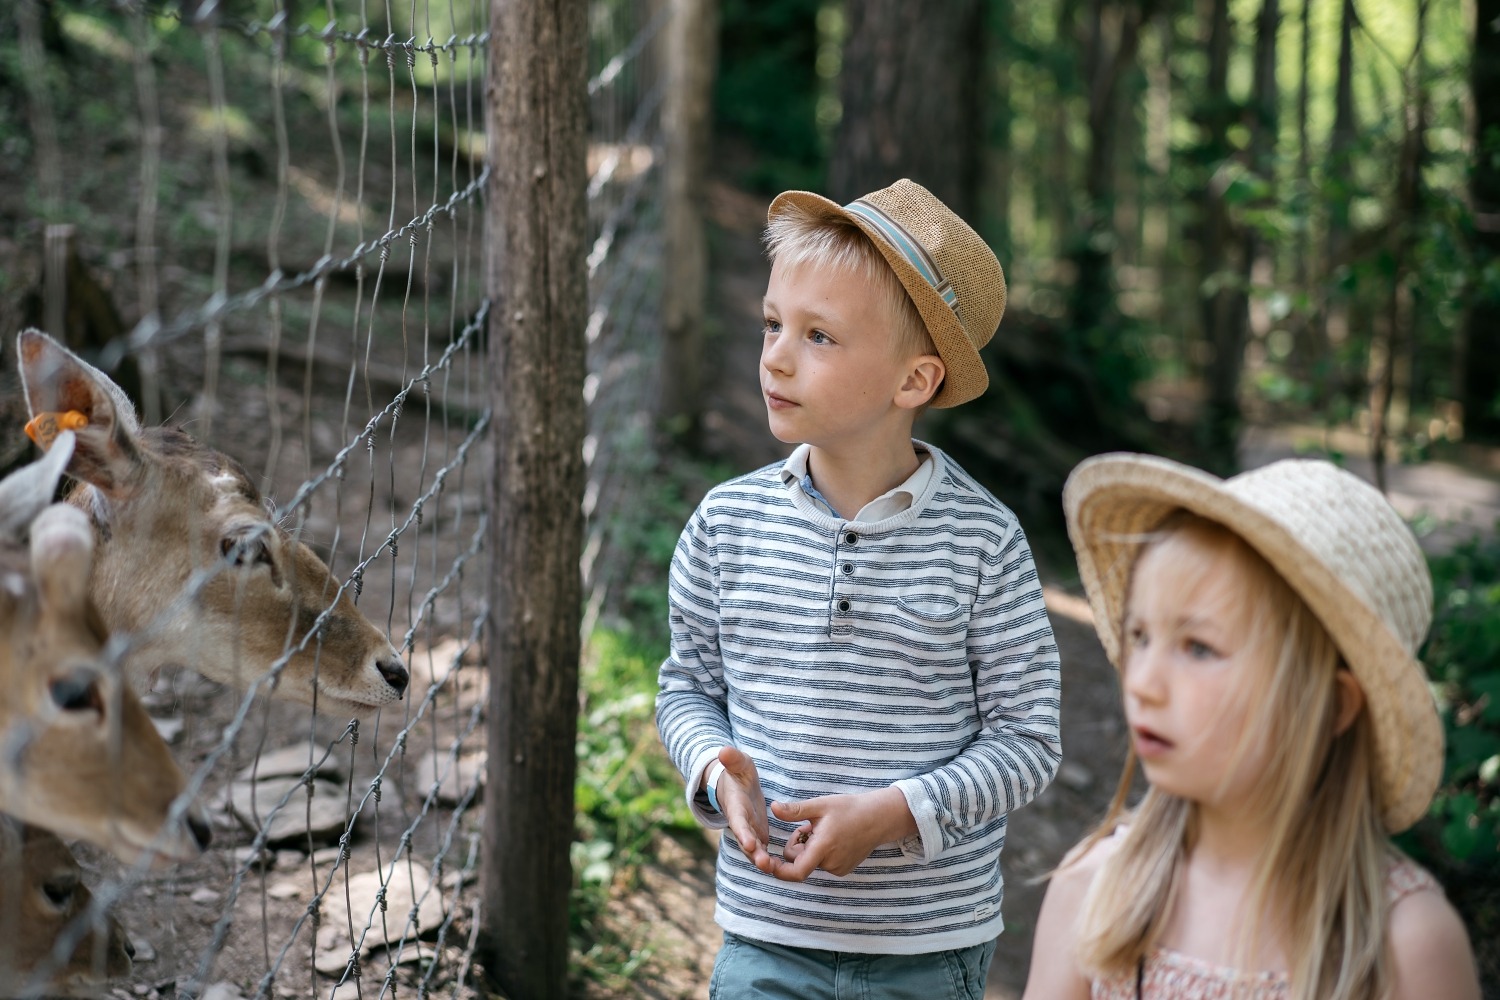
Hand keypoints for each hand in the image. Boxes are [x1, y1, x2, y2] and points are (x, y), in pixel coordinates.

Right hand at [716, 746, 771, 869]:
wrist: (736, 786)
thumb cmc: (737, 773)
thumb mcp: (738, 764)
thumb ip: (732, 759)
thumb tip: (723, 750)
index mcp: (736, 807)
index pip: (738, 822)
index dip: (743, 833)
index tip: (750, 843)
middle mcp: (741, 823)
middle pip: (746, 841)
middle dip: (753, 854)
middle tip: (764, 864)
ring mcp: (748, 831)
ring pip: (754, 851)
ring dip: (762, 861)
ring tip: (775, 870)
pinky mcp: (757, 835)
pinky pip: (763, 851)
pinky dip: (770, 861)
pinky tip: (784, 869)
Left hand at [764, 786, 916, 880]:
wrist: (878, 818)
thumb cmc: (849, 808)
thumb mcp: (820, 805)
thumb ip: (795, 810)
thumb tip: (773, 808)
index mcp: (823, 847)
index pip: (797, 871)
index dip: (779, 871)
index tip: (768, 863)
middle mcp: (830, 863)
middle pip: (799, 861)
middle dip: (796, 845)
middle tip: (806, 826)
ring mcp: (838, 868)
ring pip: (810, 861)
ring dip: (809, 848)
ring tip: (822, 829)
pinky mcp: (843, 869)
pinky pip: (822, 863)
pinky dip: (820, 852)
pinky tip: (832, 837)